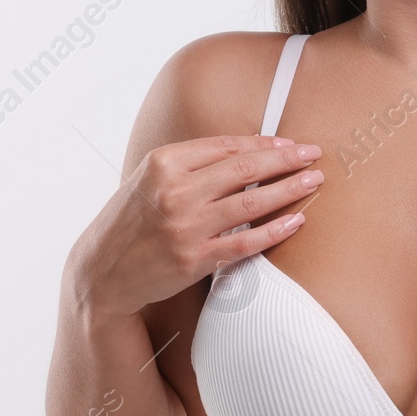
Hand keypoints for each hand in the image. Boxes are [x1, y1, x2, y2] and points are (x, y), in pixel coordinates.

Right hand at [64, 135, 322, 318]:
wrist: (101, 272)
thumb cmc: (132, 220)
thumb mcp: (151, 179)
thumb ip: (193, 163)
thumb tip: (250, 149)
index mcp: (163, 162)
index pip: (227, 146)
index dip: (265, 143)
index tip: (292, 143)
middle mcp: (174, 191)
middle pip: (244, 169)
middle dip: (286, 159)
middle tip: (315, 155)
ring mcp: (184, 227)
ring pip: (251, 202)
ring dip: (289, 189)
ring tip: (314, 181)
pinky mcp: (193, 260)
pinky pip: (245, 241)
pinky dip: (275, 230)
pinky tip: (296, 220)